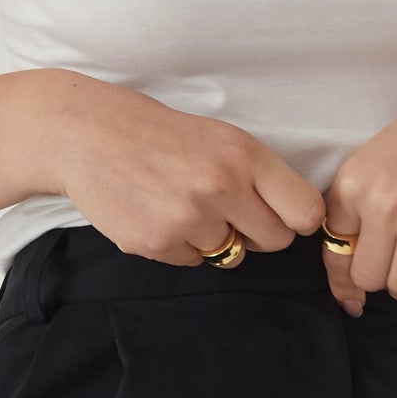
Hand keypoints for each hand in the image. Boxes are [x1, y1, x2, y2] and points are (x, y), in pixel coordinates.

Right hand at [46, 77, 326, 266]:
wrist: (89, 135)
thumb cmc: (162, 137)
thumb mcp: (222, 139)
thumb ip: (260, 176)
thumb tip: (299, 220)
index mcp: (245, 155)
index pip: (306, 211)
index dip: (298, 219)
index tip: (284, 216)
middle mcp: (221, 187)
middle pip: (276, 241)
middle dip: (258, 233)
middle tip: (230, 212)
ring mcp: (188, 218)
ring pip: (232, 255)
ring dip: (215, 239)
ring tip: (184, 206)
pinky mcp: (157, 243)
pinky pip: (192, 262)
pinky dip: (180, 245)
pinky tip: (158, 214)